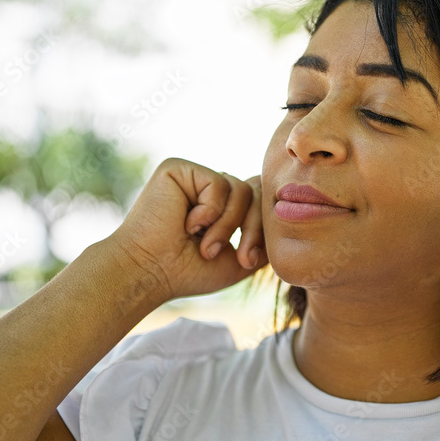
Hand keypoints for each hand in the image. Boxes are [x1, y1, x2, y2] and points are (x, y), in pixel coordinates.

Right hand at [108, 157, 267, 301]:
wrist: (151, 273)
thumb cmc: (189, 271)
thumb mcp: (240, 258)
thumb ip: (264, 236)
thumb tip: (288, 214)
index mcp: (222, 205)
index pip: (260, 201)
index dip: (261, 229)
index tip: (246, 261)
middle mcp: (209, 187)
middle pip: (257, 193)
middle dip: (253, 229)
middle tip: (240, 258)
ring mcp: (195, 176)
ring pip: (241, 189)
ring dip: (228, 225)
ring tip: (206, 247)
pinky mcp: (180, 168)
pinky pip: (219, 183)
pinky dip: (210, 211)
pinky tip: (187, 225)